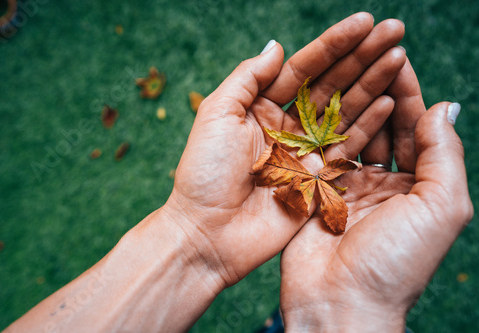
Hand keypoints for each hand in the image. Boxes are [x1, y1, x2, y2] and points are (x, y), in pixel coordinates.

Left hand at [161, 12, 406, 288]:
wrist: (209, 233)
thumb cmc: (204, 173)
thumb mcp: (216, 115)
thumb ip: (247, 78)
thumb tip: (277, 45)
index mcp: (260, 105)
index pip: (304, 67)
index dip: (334, 44)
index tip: (364, 23)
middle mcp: (287, 125)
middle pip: (331, 84)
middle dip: (362, 56)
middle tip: (395, 30)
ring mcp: (305, 152)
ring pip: (344, 111)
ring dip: (372, 83)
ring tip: (398, 58)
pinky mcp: (319, 179)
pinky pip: (349, 147)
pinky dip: (370, 125)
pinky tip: (390, 101)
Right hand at [279, 59, 473, 331]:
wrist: (340, 302)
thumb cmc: (397, 262)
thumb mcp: (441, 207)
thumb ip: (444, 155)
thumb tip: (445, 107)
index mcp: (419, 187)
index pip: (415, 128)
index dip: (410, 92)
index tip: (398, 56)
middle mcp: (385, 184)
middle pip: (383, 125)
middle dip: (380, 88)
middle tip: (370, 52)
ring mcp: (349, 187)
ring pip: (351, 134)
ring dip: (350, 101)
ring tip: (345, 67)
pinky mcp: (316, 193)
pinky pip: (321, 153)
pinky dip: (322, 128)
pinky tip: (318, 102)